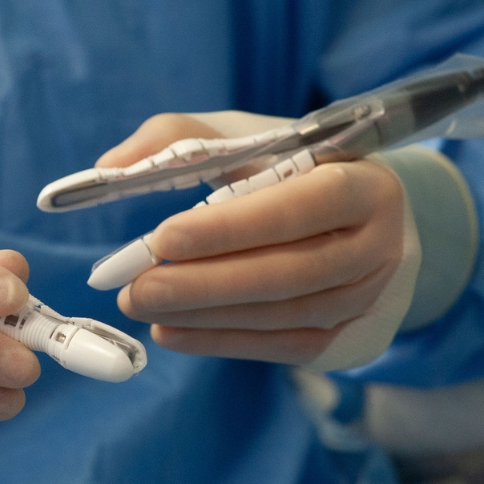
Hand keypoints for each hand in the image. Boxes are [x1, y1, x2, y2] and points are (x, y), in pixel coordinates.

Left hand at [97, 112, 415, 367]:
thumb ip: (180, 139)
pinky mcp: (338, 334)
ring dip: (202, 316)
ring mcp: (360, 298)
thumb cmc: (293, 168)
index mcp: (361, 183)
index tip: (163, 238)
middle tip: (134, 289)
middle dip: (202, 284)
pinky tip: (170, 332)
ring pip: (278, 315)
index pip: (297, 208)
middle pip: (285, 273)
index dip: (230, 228)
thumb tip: (110, 164)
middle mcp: (373, 246)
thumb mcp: (249, 137)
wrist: (362, 219)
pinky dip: (218, 341)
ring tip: (141, 306)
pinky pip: (277, 346)